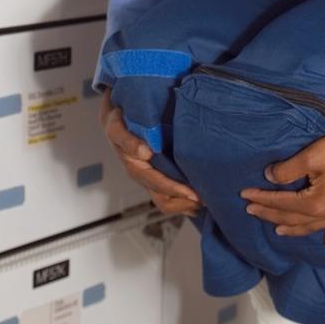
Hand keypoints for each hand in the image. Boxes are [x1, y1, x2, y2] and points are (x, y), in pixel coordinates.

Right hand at [98, 90, 201, 215]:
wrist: (116, 119)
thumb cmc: (118, 124)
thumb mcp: (117, 128)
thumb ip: (128, 140)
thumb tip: (144, 153)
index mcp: (136, 168)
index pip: (158, 185)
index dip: (176, 190)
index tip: (194, 195)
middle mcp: (144, 176)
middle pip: (165, 201)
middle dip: (185, 204)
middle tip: (208, 201)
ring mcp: (151, 177)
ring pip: (169, 200)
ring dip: (187, 204)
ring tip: (208, 200)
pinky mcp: (158, 172)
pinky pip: (171, 192)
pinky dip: (185, 197)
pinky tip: (198, 194)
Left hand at [240, 129, 324, 247]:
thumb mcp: (312, 156)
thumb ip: (288, 169)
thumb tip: (269, 177)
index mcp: (314, 203)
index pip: (281, 203)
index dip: (261, 199)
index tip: (244, 195)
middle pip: (293, 218)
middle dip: (270, 215)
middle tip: (251, 212)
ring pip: (312, 227)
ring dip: (294, 229)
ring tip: (279, 232)